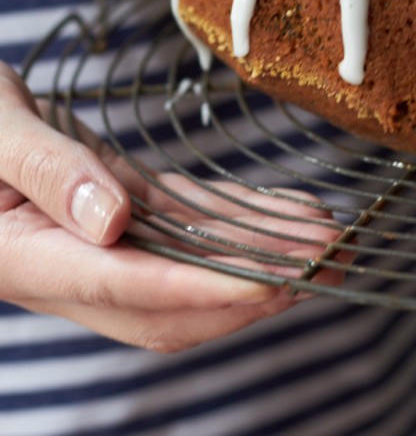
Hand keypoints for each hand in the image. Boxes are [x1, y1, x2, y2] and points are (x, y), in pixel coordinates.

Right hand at [0, 63, 341, 351]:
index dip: (204, 287)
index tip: (273, 280)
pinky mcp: (118, 215)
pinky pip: (184, 226)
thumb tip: (110, 222)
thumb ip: (47, 174)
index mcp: (29, 257)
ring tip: (326, 238)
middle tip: (327, 264)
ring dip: (259, 256)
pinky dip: (235, 219)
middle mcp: (69, 266)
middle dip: (254, 287)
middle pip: (172, 299)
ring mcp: (97, 245)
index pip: (129, 284)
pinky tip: (282, 210)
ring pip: (190, 264)